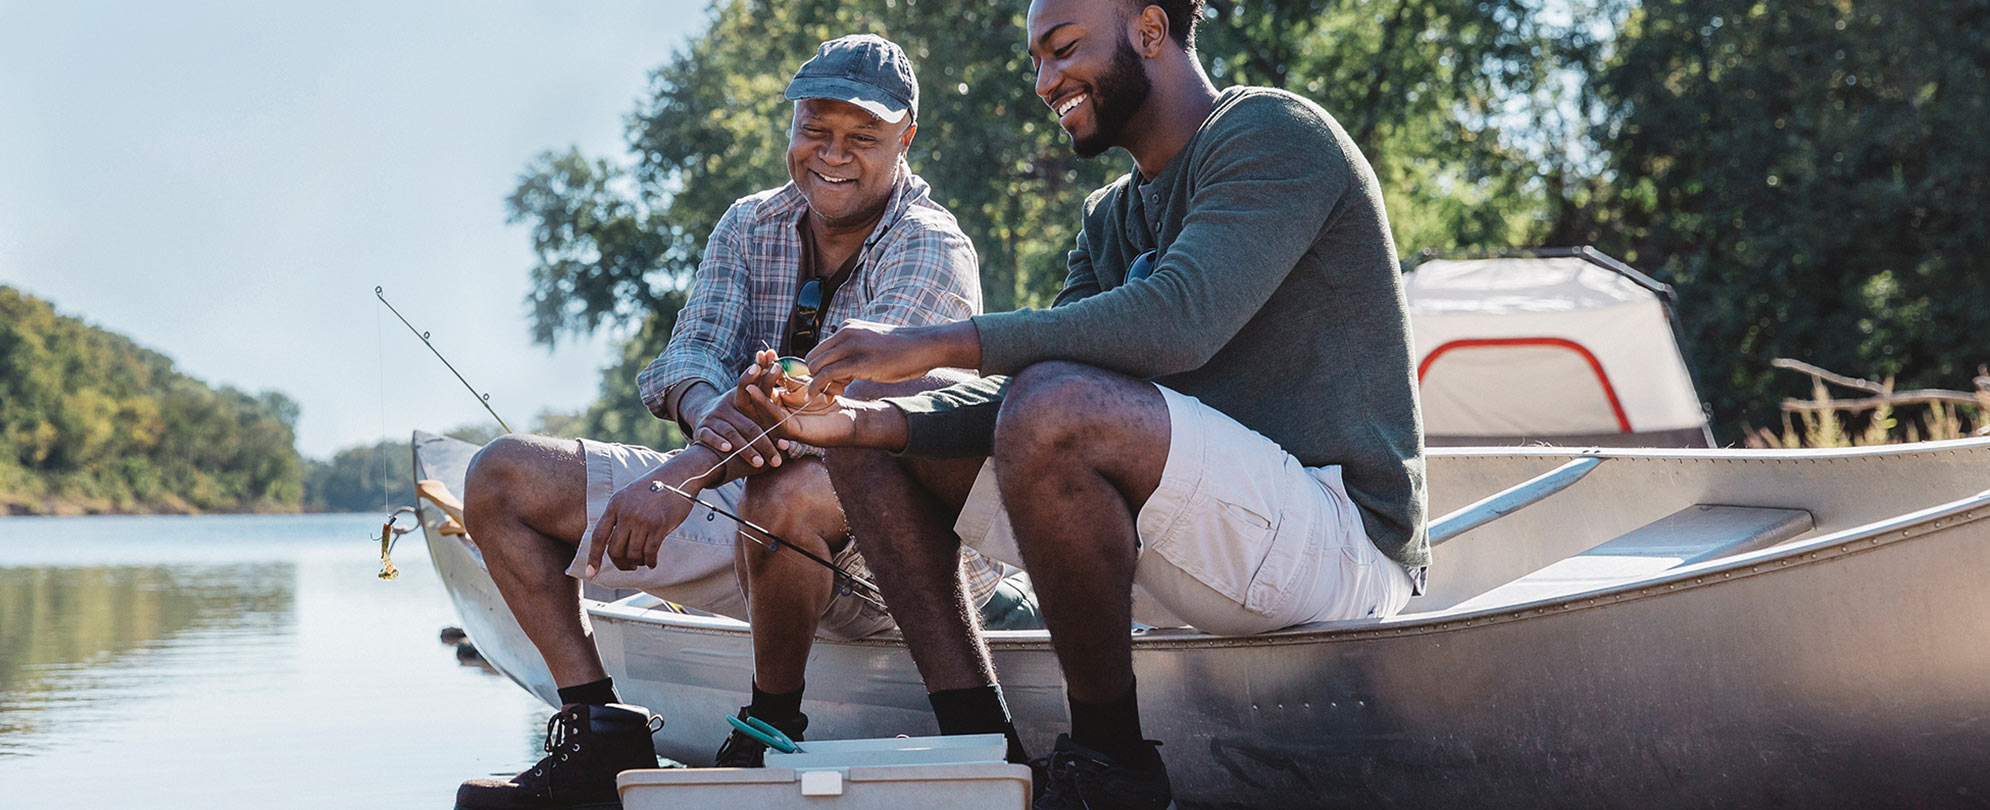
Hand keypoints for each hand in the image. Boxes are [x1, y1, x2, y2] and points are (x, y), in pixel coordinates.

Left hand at [583, 455, 710, 574]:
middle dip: (621, 563)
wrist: (679, 475)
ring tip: (642, 561)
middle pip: (615, 550)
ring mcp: (642, 519)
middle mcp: (626, 513)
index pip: (598, 536)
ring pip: (633, 554)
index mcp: (615, 505)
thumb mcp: (629, 496)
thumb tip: (612, 544)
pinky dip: (650, 562)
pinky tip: (652, 562)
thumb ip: (618, 515)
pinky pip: (649, 553)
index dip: (593, 557)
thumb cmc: (654, 488)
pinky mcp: (659, 525)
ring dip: (637, 562)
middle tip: (629, 566)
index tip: (591, 573)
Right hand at [688, 386, 783, 469]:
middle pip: (749, 427)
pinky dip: (718, 441)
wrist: (701, 410)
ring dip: (745, 449)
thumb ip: (767, 406)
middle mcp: (726, 407)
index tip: (785, 437)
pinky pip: (709, 435)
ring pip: (731, 432)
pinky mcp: (701, 429)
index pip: (760, 411)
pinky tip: (728, 449)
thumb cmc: (736, 412)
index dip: (775, 422)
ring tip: (759, 462)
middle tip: (777, 460)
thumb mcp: (748, 401)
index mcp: (742, 399)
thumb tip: (793, 431)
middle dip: (764, 445)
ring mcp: (713, 418)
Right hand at [734, 349, 907, 449]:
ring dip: (756, 388)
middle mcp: (779, 413)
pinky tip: (756, 392)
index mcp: (782, 401)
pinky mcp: (790, 431)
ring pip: (762, 405)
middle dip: (754, 376)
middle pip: (759, 394)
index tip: (762, 352)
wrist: (851, 418)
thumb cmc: (831, 400)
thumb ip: (793, 375)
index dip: (762, 368)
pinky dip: (763, 404)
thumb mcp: (808, 383)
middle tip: (756, 359)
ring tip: (752, 372)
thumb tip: (777, 357)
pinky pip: (772, 416)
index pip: (766, 383)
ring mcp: (783, 423)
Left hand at [802, 319, 976, 397]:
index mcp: (847, 328)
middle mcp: (844, 333)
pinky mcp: (856, 361)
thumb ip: (856, 350)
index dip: (821, 368)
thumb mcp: (873, 344)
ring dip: (820, 385)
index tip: (833, 383)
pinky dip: (819, 388)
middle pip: (812, 358)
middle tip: (835, 390)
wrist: (924, 346)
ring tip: (838, 392)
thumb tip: (843, 368)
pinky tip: (827, 397)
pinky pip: (825, 375)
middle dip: (817, 377)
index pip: (819, 349)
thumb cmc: (903, 351)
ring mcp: (849, 345)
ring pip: (815, 366)